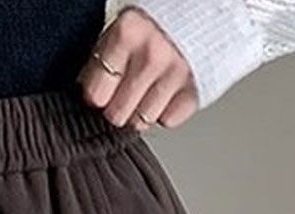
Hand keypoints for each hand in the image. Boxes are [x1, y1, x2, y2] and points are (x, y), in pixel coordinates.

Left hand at [76, 6, 198, 131]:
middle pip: (117, 114)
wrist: (206, 6)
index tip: (101, 92)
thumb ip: (103, 59)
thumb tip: (87, 94)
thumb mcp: (123, 28)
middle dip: (117, 108)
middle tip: (124, 94)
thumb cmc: (158, 19)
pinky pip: (168, 120)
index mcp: (127, 34)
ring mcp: (176, 73)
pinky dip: (166, 111)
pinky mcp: (197, 89)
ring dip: (141, 111)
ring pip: (141, 121)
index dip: (95, 96)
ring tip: (147, 89)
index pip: (96, 94)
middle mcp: (152, 55)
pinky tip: (166, 91)